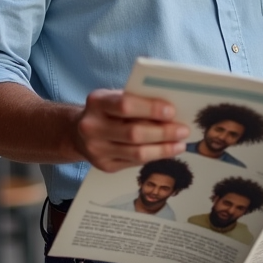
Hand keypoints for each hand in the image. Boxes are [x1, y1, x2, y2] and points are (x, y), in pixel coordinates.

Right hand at [73, 89, 188, 171]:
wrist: (79, 132)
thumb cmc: (107, 110)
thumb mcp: (115, 97)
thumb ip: (137, 100)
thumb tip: (172, 110)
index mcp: (96, 102)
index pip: (125, 105)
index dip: (150, 109)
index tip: (172, 111)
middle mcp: (92, 126)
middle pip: (133, 133)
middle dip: (163, 133)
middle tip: (183, 130)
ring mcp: (96, 149)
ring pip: (136, 152)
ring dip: (163, 149)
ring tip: (180, 144)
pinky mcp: (104, 165)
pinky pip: (134, 162)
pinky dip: (153, 157)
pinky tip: (166, 151)